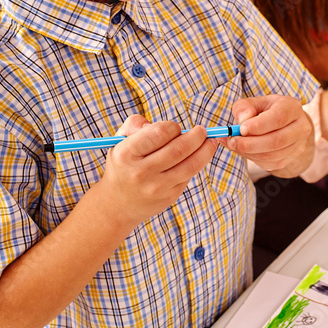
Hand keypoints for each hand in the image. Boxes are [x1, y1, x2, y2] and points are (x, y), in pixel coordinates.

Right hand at [102, 114, 217, 230]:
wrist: (117, 204)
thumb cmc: (123, 164)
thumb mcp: (120, 140)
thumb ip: (135, 124)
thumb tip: (156, 124)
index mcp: (126, 154)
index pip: (159, 133)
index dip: (173, 127)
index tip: (175, 127)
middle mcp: (141, 172)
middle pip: (178, 149)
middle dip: (196, 136)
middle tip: (203, 130)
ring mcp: (156, 188)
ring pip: (190, 165)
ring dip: (205, 151)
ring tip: (210, 142)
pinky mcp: (168, 198)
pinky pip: (188, 177)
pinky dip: (196, 164)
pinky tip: (199, 156)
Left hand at [226, 96, 314, 177]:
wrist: (283, 124)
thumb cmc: (266, 110)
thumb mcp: (255, 102)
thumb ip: (245, 107)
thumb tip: (242, 121)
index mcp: (292, 107)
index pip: (279, 118)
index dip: (259, 125)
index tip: (241, 129)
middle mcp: (300, 127)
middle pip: (277, 140)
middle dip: (250, 143)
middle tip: (232, 141)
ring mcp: (297, 146)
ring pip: (272, 155)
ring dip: (249, 152)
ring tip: (233, 144)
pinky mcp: (289, 160)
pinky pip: (269, 164)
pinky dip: (252, 158)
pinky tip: (242, 149)